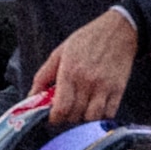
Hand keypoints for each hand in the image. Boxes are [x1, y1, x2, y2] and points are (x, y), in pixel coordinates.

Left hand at [33, 5, 140, 123]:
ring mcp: (104, 87)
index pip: (60, 108)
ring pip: (91, 119)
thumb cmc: (87, 39)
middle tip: (65, 111)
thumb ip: (43, 76)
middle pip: (74, 116)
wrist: (118, 30)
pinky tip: (94, 108)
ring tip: (80, 111)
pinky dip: (100, 117)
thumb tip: (31, 96)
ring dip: (83, 120)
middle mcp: (87, 82)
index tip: (52, 117)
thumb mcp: (59, 52)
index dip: (54, 119)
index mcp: (69, 72)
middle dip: (66, 119)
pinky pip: (109, 114)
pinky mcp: (118, 89)